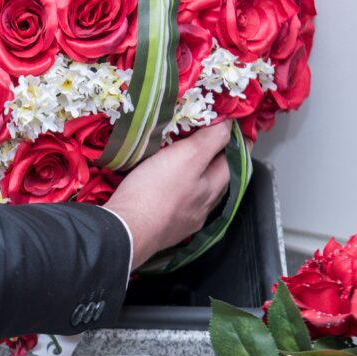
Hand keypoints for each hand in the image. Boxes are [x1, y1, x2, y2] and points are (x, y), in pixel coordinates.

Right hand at [102, 122, 231, 270]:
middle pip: (215, 180)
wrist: (126, 230)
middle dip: (213, 162)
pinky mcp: (163, 228)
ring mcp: (183, 221)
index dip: (230, 142)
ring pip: (196, 196)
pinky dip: (175, 195)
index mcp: (211, 188)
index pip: (230, 160)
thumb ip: (209, 141)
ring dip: (194, 180)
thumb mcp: (186, 157)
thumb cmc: (155, 191)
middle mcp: (202, 207)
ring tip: (183, 165)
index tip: (227, 127)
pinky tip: (164, 191)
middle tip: (204, 142)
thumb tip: (229, 125)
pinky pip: (176, 207)